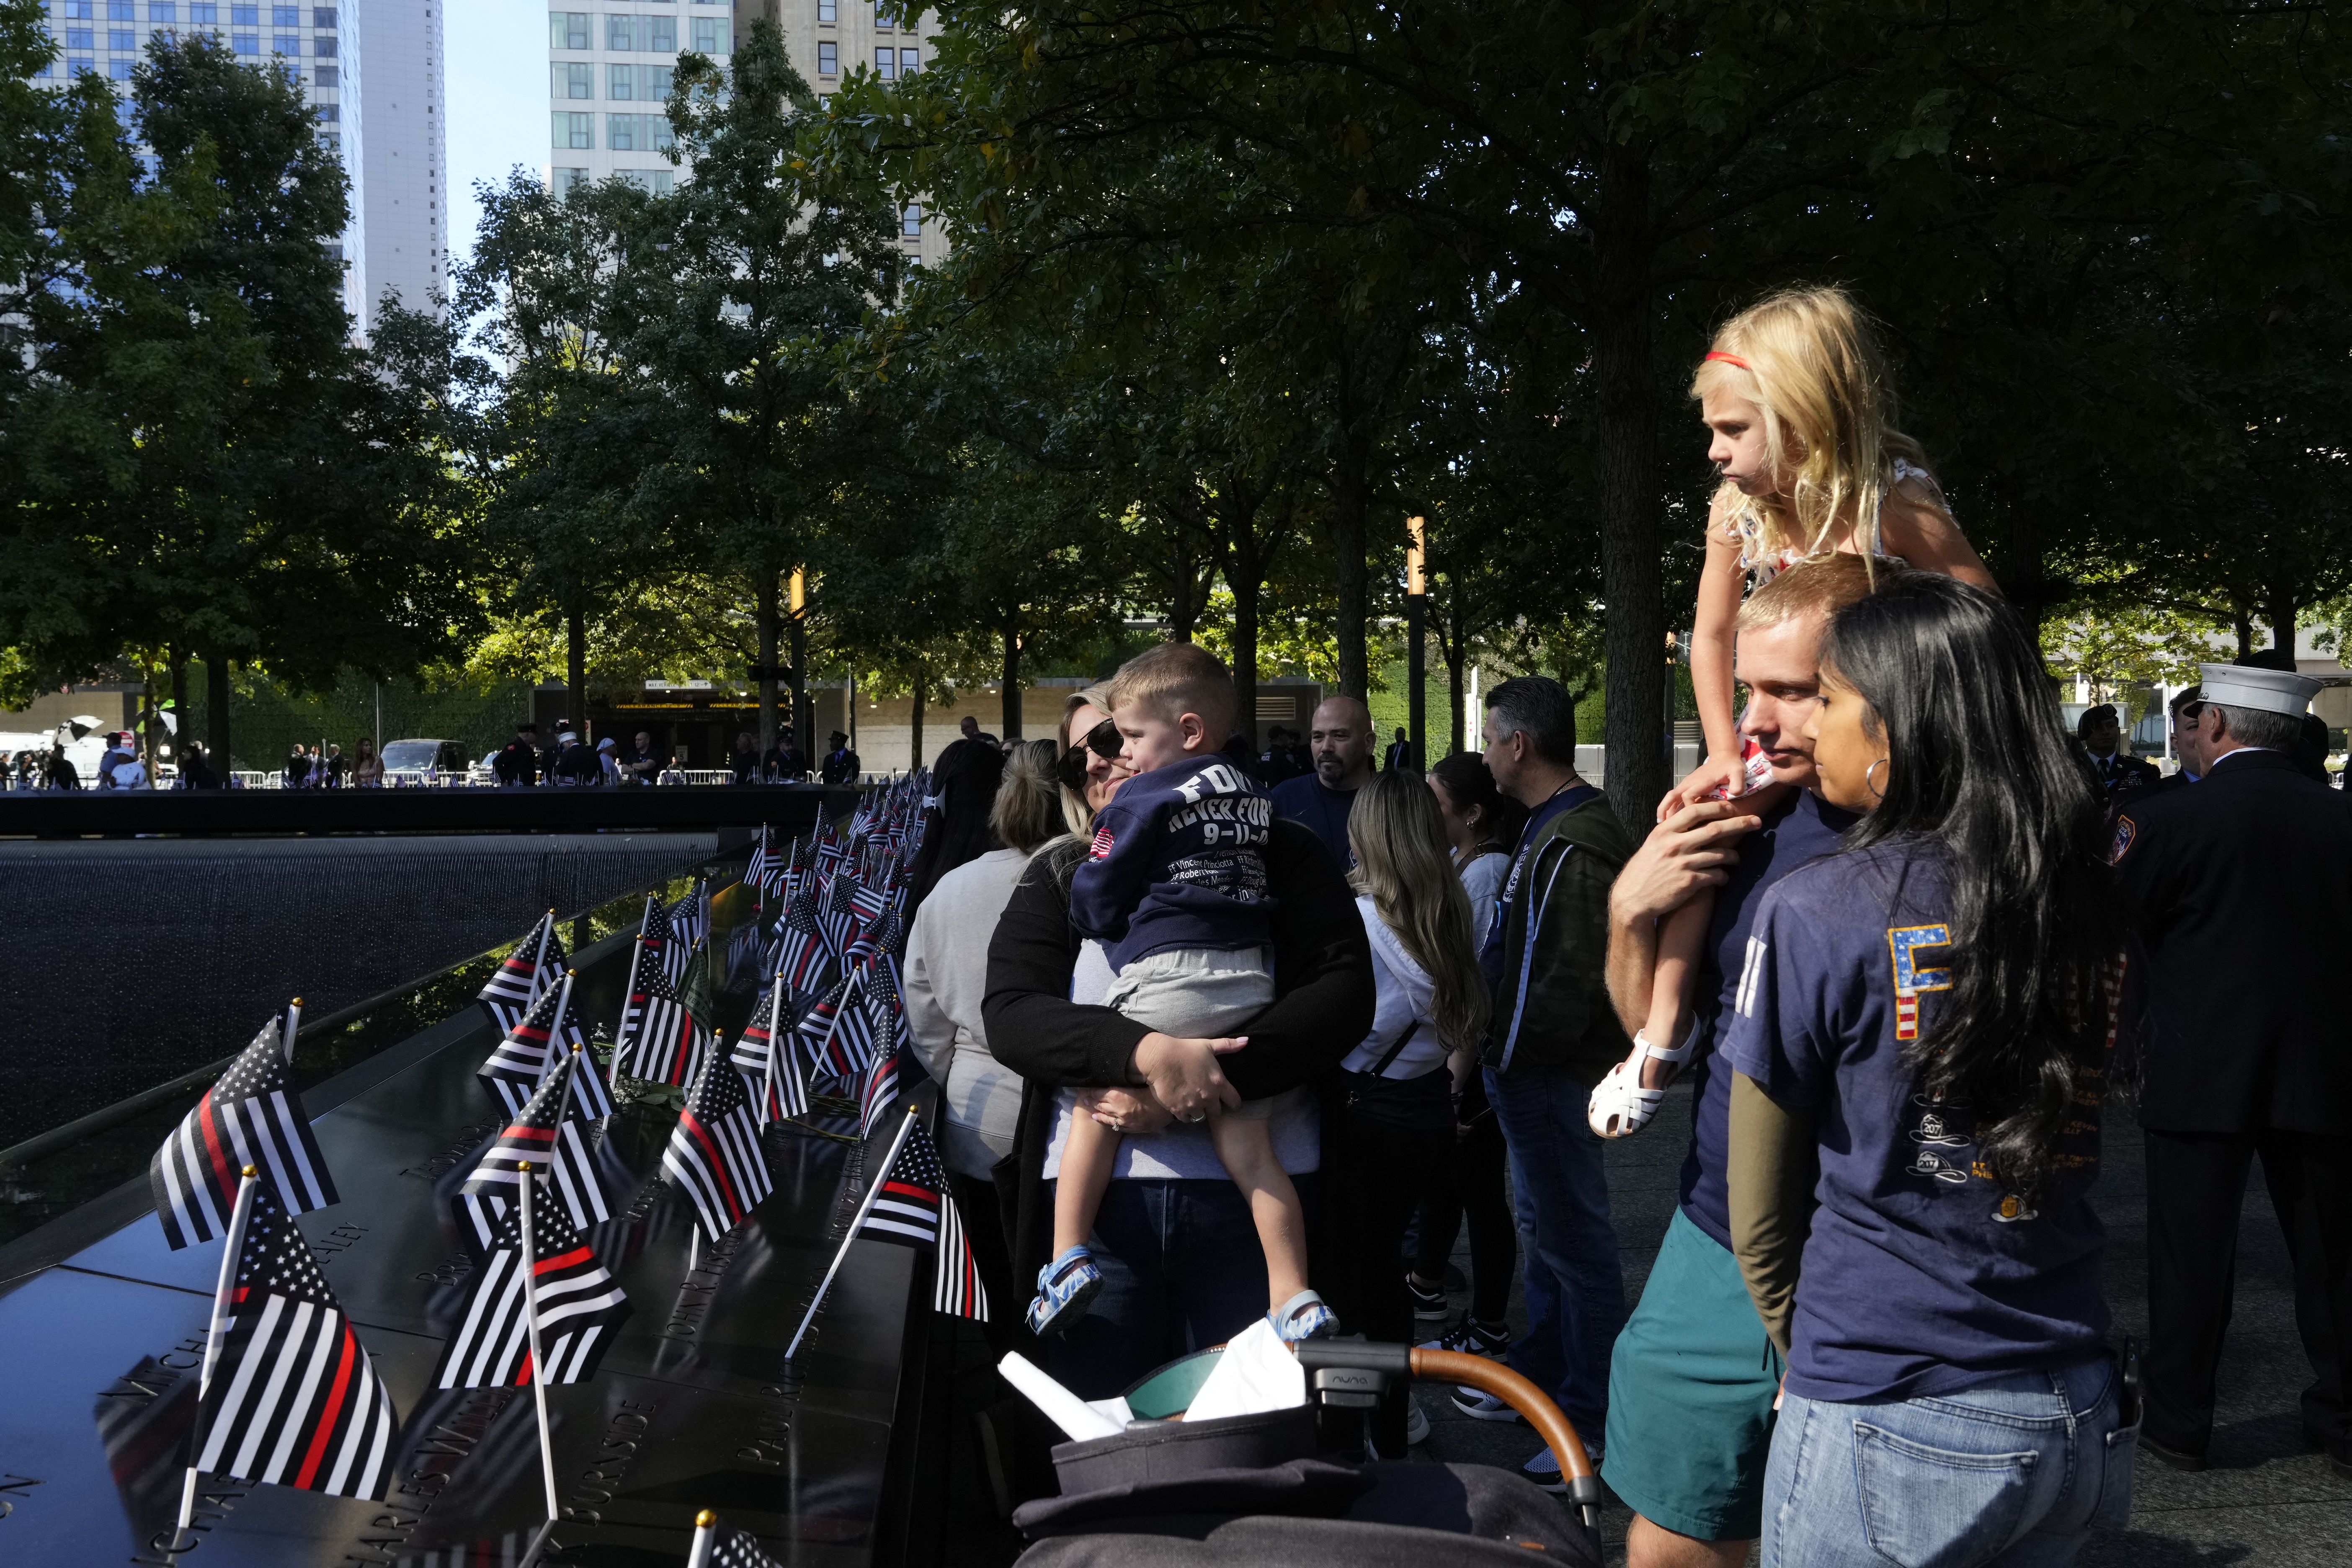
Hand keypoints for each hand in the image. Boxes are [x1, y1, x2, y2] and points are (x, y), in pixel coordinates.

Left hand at [1077, 1087, 1175, 1135]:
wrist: (1169, 1110)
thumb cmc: (1156, 1091)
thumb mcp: (1138, 1081)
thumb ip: (1124, 1080)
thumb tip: (1114, 1074)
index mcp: (1118, 1095)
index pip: (1098, 1092)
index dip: (1091, 1089)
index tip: (1087, 1086)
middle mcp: (1117, 1109)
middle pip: (1099, 1103)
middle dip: (1091, 1100)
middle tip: (1084, 1096)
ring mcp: (1123, 1120)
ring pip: (1104, 1116)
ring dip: (1096, 1110)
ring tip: (1088, 1106)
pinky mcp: (1130, 1128)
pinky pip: (1113, 1125)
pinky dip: (1105, 1121)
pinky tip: (1099, 1118)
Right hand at [1131, 1032, 1245, 1122]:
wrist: (1160, 1058)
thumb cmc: (1185, 1050)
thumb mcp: (1208, 1045)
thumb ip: (1228, 1045)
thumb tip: (1246, 1040)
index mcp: (1218, 1083)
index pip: (1234, 1101)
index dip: (1233, 1103)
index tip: (1229, 1102)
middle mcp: (1208, 1098)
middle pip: (1217, 1113)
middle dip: (1213, 1108)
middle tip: (1207, 1102)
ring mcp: (1193, 1105)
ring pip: (1201, 1117)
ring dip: (1199, 1112)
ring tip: (1193, 1104)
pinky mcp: (1178, 1110)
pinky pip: (1186, 1119)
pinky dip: (1185, 1114)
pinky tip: (1182, 1106)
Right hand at [1610, 800, 1759, 925]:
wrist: (1632, 899)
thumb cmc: (1643, 870)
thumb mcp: (1653, 844)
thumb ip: (1672, 832)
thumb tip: (1692, 819)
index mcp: (1664, 831)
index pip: (1694, 810)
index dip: (1716, 806)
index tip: (1732, 807)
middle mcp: (1674, 845)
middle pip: (1714, 829)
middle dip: (1740, 824)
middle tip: (1757, 822)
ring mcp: (1683, 864)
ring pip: (1720, 854)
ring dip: (1734, 856)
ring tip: (1737, 860)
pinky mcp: (1689, 882)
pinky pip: (1716, 875)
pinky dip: (1723, 876)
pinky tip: (1723, 878)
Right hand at [1656, 751, 1746, 820]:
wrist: (1723, 757)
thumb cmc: (1730, 766)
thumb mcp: (1738, 772)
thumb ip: (1737, 783)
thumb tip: (1735, 794)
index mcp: (1701, 781)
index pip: (1687, 796)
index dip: (1688, 809)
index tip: (1691, 821)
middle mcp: (1690, 782)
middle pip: (1672, 796)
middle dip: (1666, 809)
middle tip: (1662, 825)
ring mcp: (1686, 783)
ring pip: (1670, 797)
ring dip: (1665, 809)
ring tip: (1662, 824)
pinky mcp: (1686, 785)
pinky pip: (1674, 796)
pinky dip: (1668, 806)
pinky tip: (1668, 817)